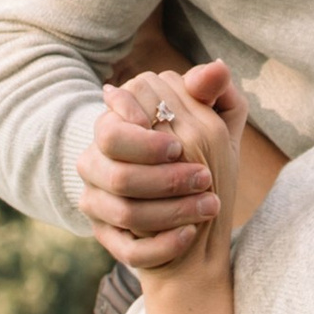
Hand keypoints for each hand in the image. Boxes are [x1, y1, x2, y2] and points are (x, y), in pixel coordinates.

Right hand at [91, 60, 246, 271]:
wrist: (195, 225)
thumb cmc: (201, 163)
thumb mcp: (215, 128)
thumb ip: (214, 95)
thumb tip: (216, 66)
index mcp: (117, 128)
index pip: (112, 125)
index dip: (142, 137)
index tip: (178, 146)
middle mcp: (97, 162)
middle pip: (113, 172)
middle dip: (162, 175)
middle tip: (204, 176)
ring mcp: (96, 200)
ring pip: (122, 210)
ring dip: (171, 210)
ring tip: (209, 206)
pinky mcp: (106, 237)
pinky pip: (126, 246)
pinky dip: (161, 244)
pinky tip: (189, 235)